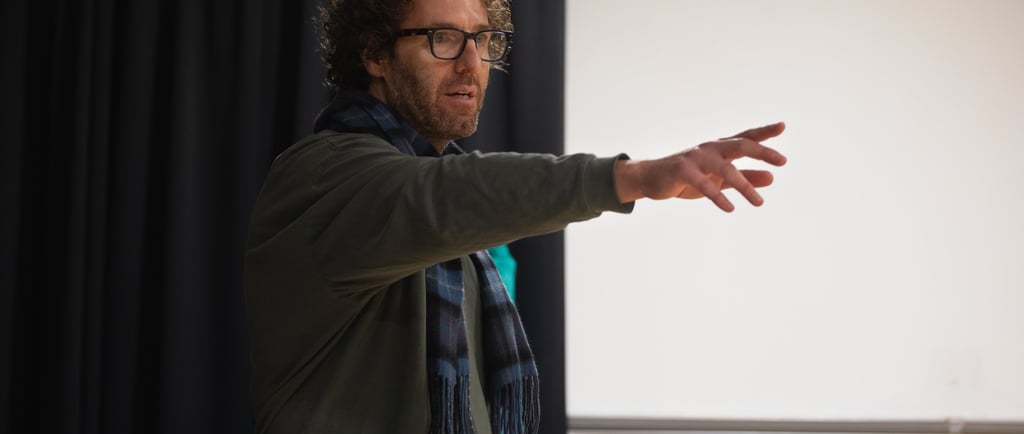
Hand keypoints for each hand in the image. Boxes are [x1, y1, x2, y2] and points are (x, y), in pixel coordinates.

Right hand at [614, 122, 787, 211]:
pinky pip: (704, 184)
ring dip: (744, 186)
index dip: (764, 132)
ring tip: (759, 203)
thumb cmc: (688, 178)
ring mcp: (696, 158)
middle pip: (740, 145)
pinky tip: (730, 208)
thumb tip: (772, 178)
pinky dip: (718, 196)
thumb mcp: (719, 179)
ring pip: (726, 168)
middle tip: (782, 161)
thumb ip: (745, 178)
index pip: (745, 137)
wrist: (651, 180)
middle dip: (762, 152)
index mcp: (719, 148)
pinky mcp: (683, 171)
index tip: (783, 126)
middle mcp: (710, 148)